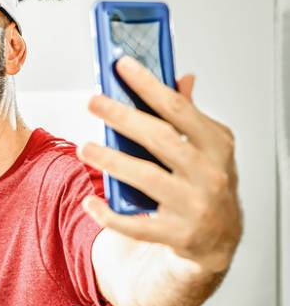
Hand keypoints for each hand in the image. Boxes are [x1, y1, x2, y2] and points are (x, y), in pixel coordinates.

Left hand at [77, 56, 241, 274]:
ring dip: (112, 161)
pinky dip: (111, 215)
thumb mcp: (209, 148)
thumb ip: (190, 115)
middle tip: (94, 102)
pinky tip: (91, 203)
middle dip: (123, 117)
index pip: (179, 108)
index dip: (149, 85)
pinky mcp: (178, 235)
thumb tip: (181, 77)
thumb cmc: (208, 184)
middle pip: (161, 139)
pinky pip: (138, 225)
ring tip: (85, 147)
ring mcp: (195, 206)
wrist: (220, 239)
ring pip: (147, 179)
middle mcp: (210, 175)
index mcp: (217, 146)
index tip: (122, 66)